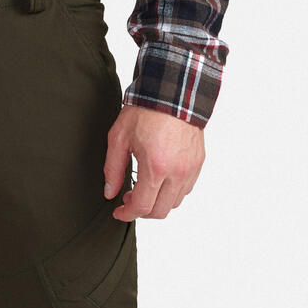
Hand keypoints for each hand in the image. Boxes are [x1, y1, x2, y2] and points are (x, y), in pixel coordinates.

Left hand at [104, 102, 204, 220]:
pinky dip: (171, 192)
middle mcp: (177, 172)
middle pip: (160, 211)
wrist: (173, 92)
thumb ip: (113, 169)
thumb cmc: (145, 111)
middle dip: (141, 211)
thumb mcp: (119, 138)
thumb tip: (110, 192)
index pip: (142, 207)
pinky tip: (159, 180)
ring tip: (144, 188)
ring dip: (157, 202)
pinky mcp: (198, 163)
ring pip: (175, 202)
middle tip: (129, 199)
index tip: (118, 212)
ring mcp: (190, 169)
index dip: (127, 214)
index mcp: (156, 167)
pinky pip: (186, 189)